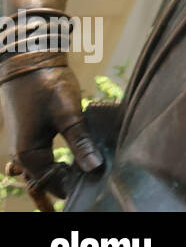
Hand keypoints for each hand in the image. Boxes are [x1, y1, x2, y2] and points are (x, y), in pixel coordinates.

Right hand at [0, 65, 101, 209]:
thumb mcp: (68, 115)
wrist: (29, 62)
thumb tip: (94, 168)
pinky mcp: (32, 137)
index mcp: (29, 156)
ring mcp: (26, 147)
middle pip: (50, 179)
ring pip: (48, 169)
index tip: (102, 178)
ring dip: (67, 169)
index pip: (55, 184)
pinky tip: (80, 153)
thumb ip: (81, 143)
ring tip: (93, 163)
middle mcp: (23, 157)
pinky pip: (45, 158)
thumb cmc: (46, 86)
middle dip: (73, 178)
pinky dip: (61, 159)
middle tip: (101, 172)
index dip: (79, 184)